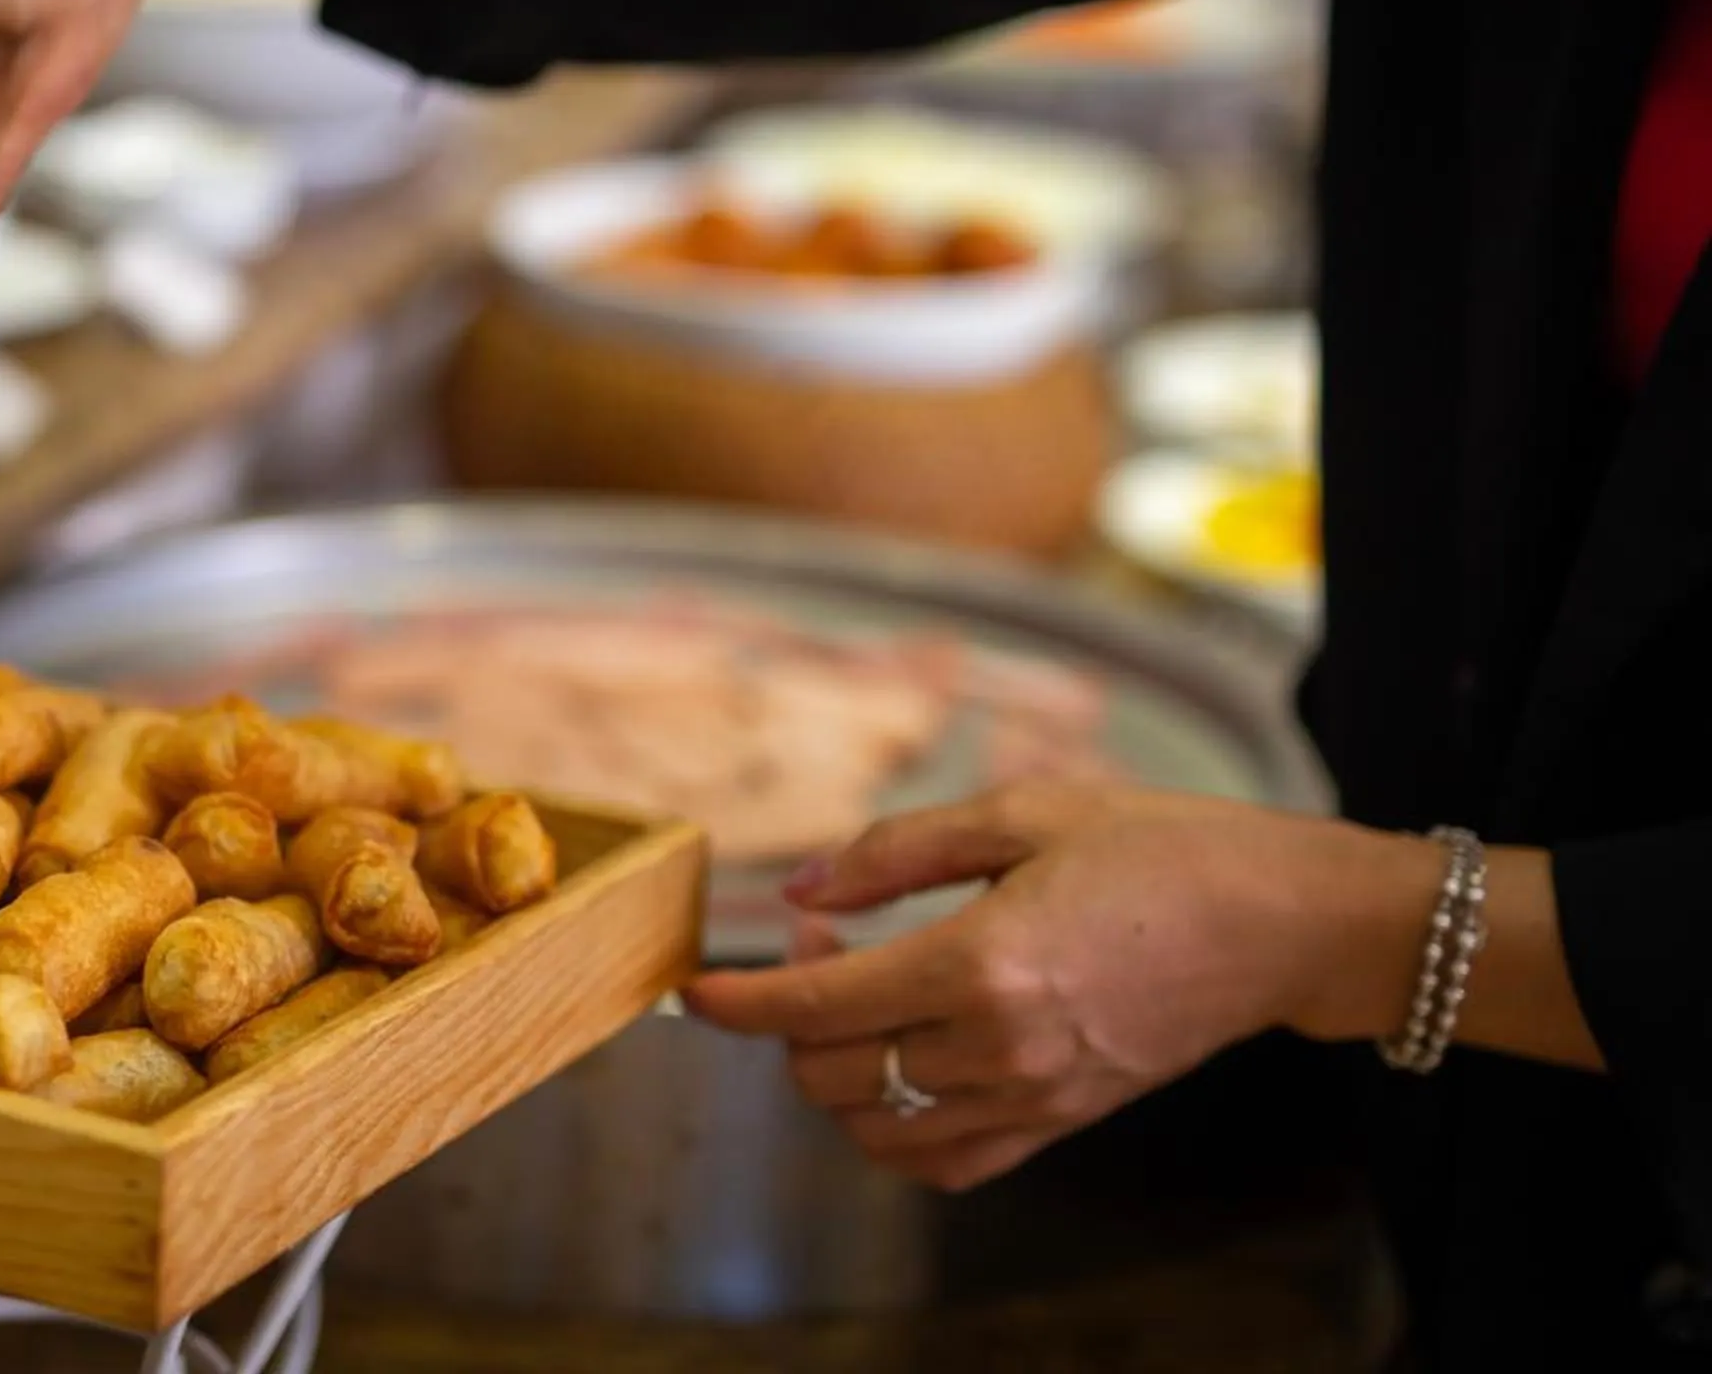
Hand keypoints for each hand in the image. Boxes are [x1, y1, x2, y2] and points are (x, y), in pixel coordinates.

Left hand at [682, 782, 1438, 1191]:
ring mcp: (1033, 1096)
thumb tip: (798, 891)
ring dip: (835, 1071)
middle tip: (819, 940)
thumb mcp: (1020, 812)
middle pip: (832, 1074)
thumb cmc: (1158, 847)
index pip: (816, 1009)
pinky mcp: (1060, 1121)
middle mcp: (999, 1046)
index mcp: (981, 962)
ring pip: (877, 1128)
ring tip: (861, 993)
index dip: (737, 1003)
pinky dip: (891, 1130)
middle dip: (788, 1016)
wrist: (1280, 922)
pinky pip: (942, 1163)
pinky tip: (898, 1063)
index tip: (693, 989)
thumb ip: (893, 853)